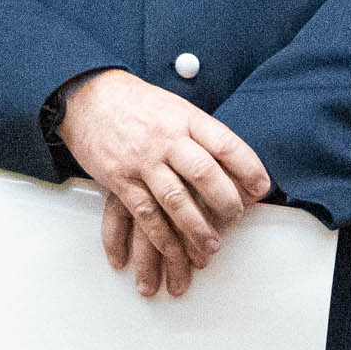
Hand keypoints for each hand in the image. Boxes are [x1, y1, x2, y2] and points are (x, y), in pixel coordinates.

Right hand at [57, 70, 271, 299]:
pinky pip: (145, 214)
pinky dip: (161, 237)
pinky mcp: (120, 180)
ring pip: (175, 200)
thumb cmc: (139, 105)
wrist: (89, 97)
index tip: (262, 187)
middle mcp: (166, 139)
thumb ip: (203, 134)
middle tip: (237, 218)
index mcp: (186, 118)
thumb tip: (238, 166)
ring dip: (196, 228)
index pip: (225, 143)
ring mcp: (142, 160)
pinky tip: (173, 252)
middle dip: (225, 201)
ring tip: (211, 248)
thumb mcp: (177, 107)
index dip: (248, 167)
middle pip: (203, 173)